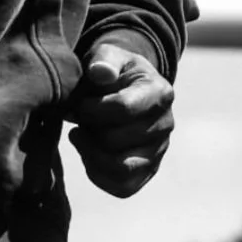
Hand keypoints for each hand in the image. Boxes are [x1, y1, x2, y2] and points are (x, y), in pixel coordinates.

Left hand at [65, 42, 174, 197]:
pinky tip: (86, 153)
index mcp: (159, 91)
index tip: (78, 103)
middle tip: (76, 117)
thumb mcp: (108, 54)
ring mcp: (159, 151)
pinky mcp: (148, 171)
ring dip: (91, 154)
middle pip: (118, 139)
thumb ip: (104, 60)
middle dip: (89, 129)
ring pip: (121, 169)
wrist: (122, 86)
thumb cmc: (112, 68)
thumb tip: (100, 73)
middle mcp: (165, 124)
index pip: (124, 108)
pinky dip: (98, 175)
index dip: (92, 109)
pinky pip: (123, 187)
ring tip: (79, 135)